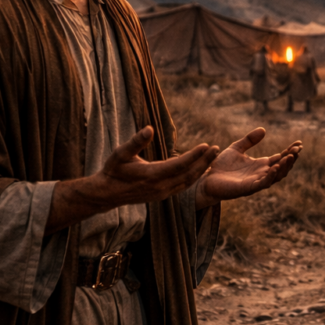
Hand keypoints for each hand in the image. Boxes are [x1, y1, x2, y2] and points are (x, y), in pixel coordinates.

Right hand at [46, 126, 218, 233]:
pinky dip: (194, 177)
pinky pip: (183, 187)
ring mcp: (162, 193)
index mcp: (151, 176)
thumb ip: (136, 142)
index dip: (194, 156)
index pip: (178, 165)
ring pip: (188, 182)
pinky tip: (201, 168)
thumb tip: (149, 129)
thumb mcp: (120, 153)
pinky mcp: (163, 196)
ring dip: (202, 169)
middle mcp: (160, 187)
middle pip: (188, 175)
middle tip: (216, 148)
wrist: (108, 193)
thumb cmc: (113, 170)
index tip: (206, 145)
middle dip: (204, 162)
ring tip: (213, 156)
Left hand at [195, 128, 301, 208]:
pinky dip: (271, 176)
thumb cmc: (221, 166)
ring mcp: (256, 182)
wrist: (207, 179)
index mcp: (260, 165)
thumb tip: (263, 130)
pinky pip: (263, 183)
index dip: (290, 151)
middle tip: (298, 149)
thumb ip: (249, 140)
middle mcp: (261, 174)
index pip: (280, 157)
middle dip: (291, 159)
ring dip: (285, 167)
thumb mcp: (236, 148)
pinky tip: (275, 166)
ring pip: (276, 176)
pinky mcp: (248, 188)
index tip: (299, 143)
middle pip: (282, 167)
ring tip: (291, 157)